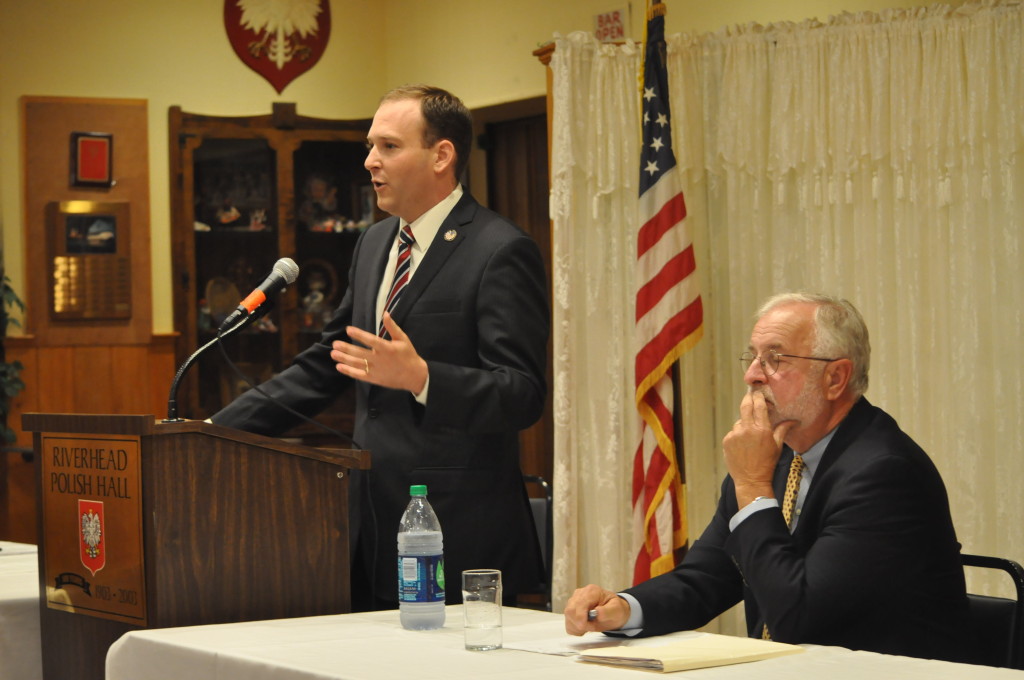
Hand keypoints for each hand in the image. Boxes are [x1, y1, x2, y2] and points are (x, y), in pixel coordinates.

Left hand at [330, 313, 427, 393]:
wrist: (414, 376)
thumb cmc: (408, 355)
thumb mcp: (403, 339)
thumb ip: (393, 327)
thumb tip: (385, 313)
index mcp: (387, 348)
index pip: (371, 340)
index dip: (359, 334)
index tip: (348, 329)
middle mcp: (380, 360)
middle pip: (360, 353)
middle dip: (346, 348)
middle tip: (335, 344)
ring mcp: (376, 370)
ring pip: (357, 364)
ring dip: (344, 359)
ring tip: (333, 353)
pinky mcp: (374, 379)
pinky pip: (359, 375)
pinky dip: (349, 371)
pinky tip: (339, 366)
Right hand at [564, 584, 630, 634]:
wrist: (613, 611)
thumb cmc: (615, 609)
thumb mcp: (617, 610)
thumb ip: (608, 611)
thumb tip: (597, 612)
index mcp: (592, 591)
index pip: (579, 604)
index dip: (581, 618)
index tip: (590, 627)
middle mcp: (580, 594)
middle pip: (570, 611)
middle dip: (579, 624)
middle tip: (591, 627)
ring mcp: (573, 601)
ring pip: (568, 617)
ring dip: (577, 627)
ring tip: (589, 626)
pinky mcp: (571, 609)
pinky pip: (567, 622)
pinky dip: (575, 629)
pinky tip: (584, 626)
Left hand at [722, 390, 795, 506]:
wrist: (751, 480)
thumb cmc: (767, 463)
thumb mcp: (777, 446)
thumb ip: (782, 429)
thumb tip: (794, 420)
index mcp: (762, 429)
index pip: (759, 406)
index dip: (758, 396)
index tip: (758, 391)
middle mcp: (747, 429)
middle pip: (745, 406)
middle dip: (748, 398)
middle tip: (750, 394)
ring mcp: (735, 434)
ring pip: (739, 421)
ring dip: (744, 423)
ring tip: (750, 436)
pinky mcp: (727, 440)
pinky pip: (733, 432)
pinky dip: (738, 434)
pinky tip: (743, 445)